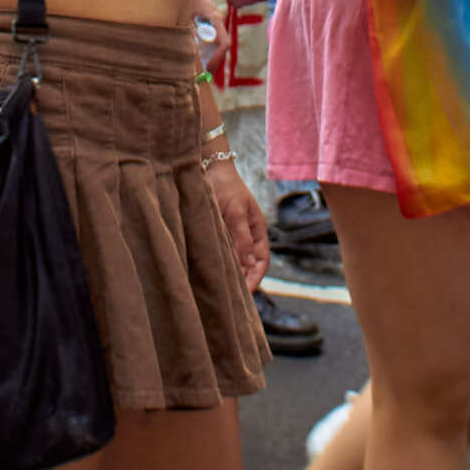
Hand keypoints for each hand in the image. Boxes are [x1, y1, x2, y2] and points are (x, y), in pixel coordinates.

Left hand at [208, 156, 269, 288]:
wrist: (209, 168)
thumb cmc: (226, 187)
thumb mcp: (236, 212)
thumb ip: (241, 237)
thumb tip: (247, 263)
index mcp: (257, 231)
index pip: (261, 262)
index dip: (256, 279)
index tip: (247, 294)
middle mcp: (246, 235)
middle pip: (248, 265)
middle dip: (243, 282)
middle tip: (232, 300)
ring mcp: (232, 234)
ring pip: (234, 261)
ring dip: (230, 275)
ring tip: (220, 291)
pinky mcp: (217, 232)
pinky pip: (221, 253)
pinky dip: (218, 264)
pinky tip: (208, 273)